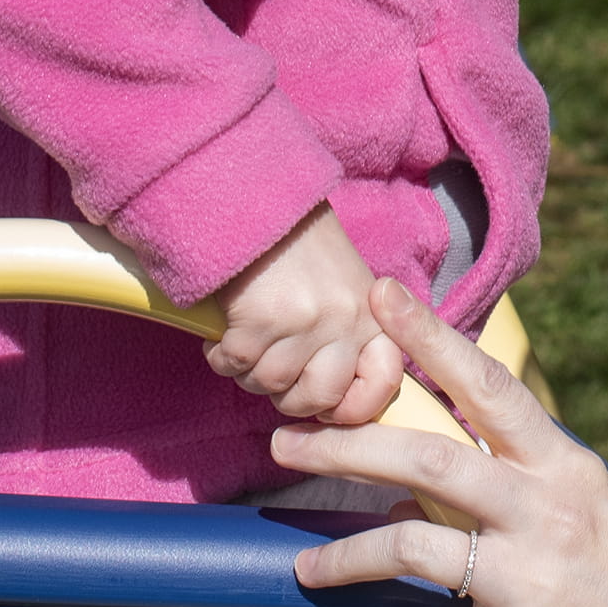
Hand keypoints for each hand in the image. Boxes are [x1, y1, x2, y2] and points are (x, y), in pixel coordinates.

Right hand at [210, 203, 406, 422]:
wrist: (259, 201)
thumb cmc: (301, 246)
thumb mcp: (346, 286)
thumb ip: (349, 336)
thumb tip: (338, 399)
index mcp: (372, 313)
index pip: (384, 381)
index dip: (355, 405)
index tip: (329, 404)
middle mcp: (344, 321)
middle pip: (318, 398)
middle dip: (289, 395)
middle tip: (275, 369)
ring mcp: (303, 322)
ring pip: (270, 384)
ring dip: (250, 371)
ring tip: (248, 342)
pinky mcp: (259, 319)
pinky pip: (236, 365)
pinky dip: (222, 357)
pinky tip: (225, 335)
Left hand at [282, 277, 607, 606]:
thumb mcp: (586, 505)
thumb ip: (514, 480)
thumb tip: (419, 477)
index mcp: (566, 468)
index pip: (491, 388)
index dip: (433, 339)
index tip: (381, 297)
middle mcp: (547, 515)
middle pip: (427, 460)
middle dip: (345, 446)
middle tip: (286, 443)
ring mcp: (533, 583)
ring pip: (409, 549)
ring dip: (344, 558)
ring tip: (308, 568)